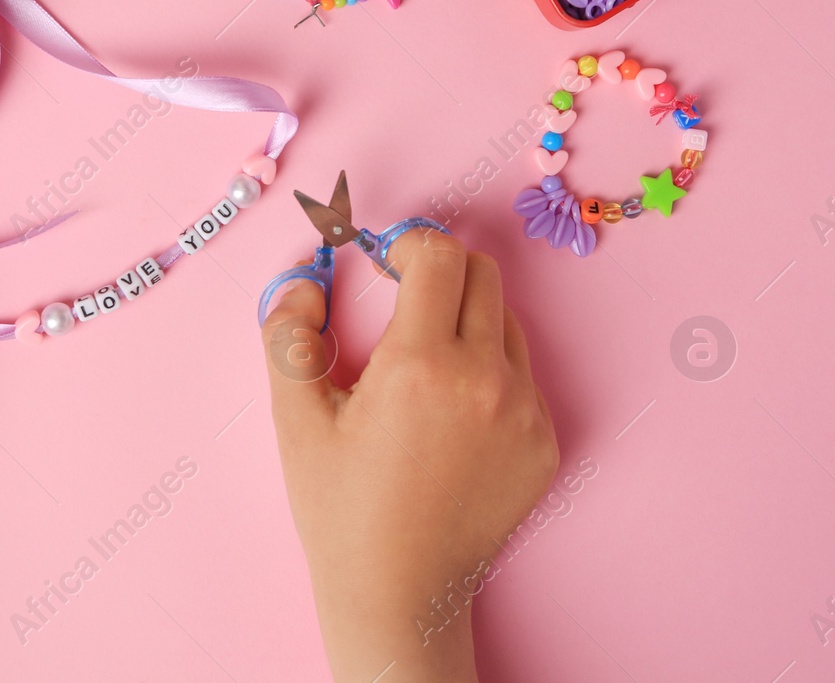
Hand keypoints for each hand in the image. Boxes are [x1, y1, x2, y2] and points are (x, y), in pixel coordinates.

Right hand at [259, 231, 558, 682]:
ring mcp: (525, 414)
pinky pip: (523, 375)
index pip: (438, 254)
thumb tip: (304, 277)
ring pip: (507, 320)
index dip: (407, 241)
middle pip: (483, 273)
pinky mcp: (545, 444)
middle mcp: (485, 381)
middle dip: (440, 269)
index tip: (383, 260)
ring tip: (423, 361)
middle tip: (403, 294)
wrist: (399, 592)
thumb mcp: (294, 418)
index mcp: (421, 366)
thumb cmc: (340, 508)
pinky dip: (489, 370)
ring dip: (468, 317)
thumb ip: (289, 333)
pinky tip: (449, 411)